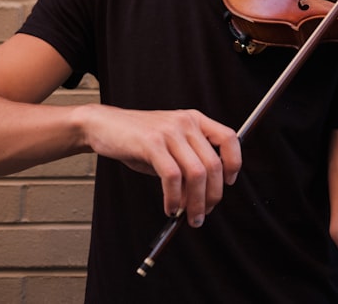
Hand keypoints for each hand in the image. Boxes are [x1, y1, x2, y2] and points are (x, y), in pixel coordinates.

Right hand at [76, 105, 241, 227]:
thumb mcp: (170, 144)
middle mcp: (186, 122)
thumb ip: (188, 162)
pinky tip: (170, 207)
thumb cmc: (137, 139)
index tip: (228, 184)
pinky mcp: (152, 143)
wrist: (104, 125)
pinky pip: (172, 177)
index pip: (229, 138)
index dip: (234, 163)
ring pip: (196, 173)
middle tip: (203, 213)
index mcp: (195, 120)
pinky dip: (174, 198)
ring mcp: (169, 131)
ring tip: (188, 217)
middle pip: (213, 164)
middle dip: (212, 196)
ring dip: (195, 202)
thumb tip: (203, 195)